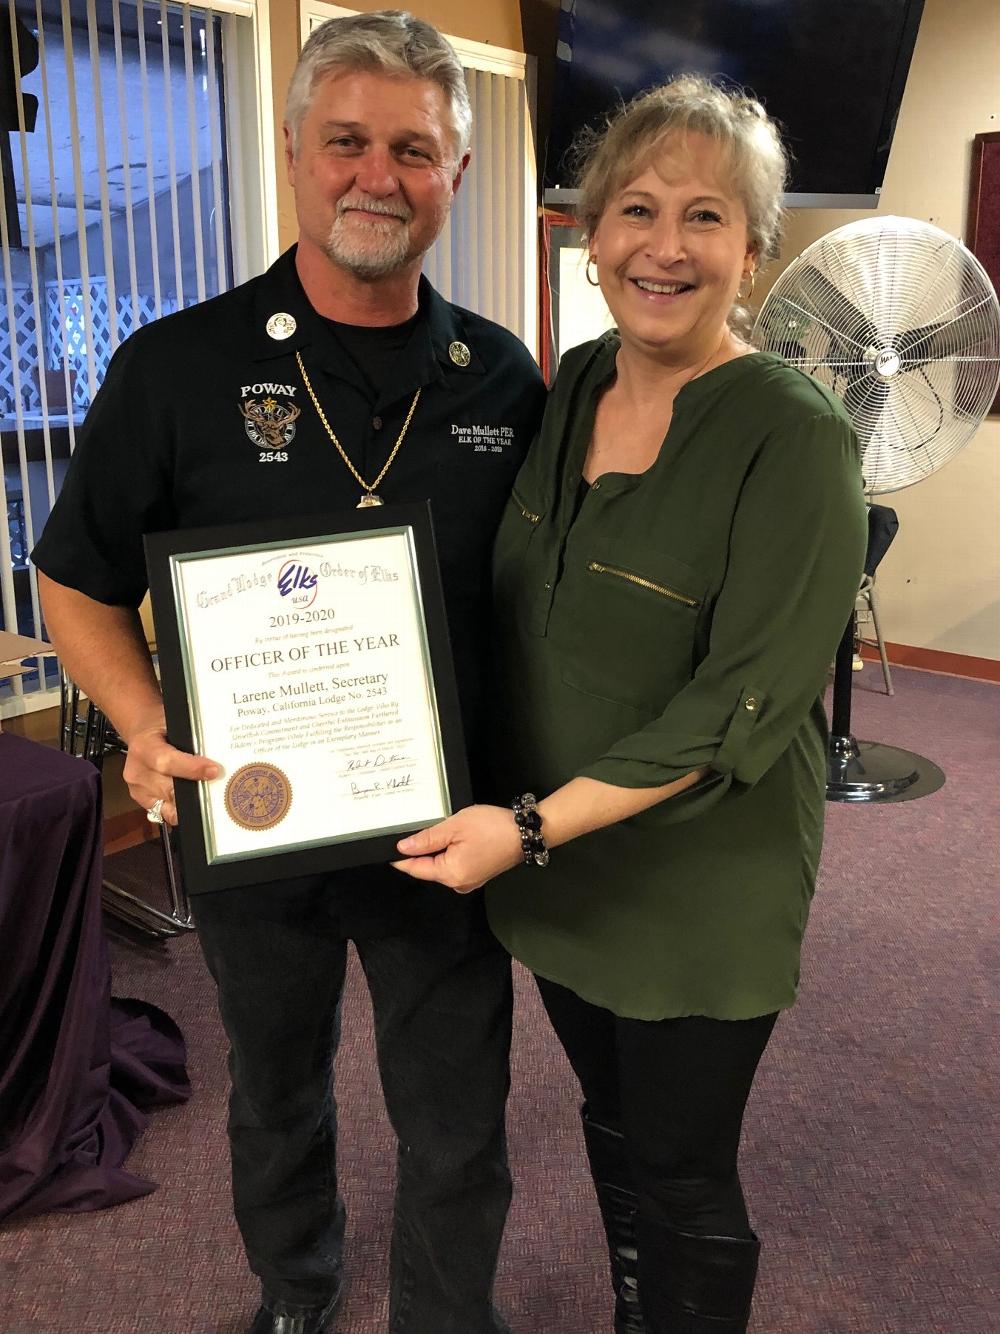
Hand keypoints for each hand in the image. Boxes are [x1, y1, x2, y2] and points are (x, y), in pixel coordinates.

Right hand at [121, 718, 221, 825]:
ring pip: (169, 804)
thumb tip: (218, 753)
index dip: (192, 769)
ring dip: (190, 801)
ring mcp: (137, 788)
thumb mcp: (176, 722)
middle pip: (170, 789)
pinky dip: (180, 808)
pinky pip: (164, 812)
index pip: (166, 762)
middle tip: (218, 786)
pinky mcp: (140, 800)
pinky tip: (192, 802)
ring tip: (208, 793)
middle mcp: (137, 770)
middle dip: (196, 790)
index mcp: (143, 746)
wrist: (141, 731)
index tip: (214, 771)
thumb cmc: (162, 725)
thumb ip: (192, 738)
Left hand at [392, 804, 523, 892]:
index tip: (388, 847)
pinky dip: (449, 852)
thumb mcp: (455, 826)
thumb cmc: (492, 828)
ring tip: (439, 830)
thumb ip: (427, 838)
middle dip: (420, 851)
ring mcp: (469, 881)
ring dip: (436, 850)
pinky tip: (454, 837)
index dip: (401, 857)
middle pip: (428, 868)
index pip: (415, 868)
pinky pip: (454, 865)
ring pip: (441, 865)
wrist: (526, 832)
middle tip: (415, 830)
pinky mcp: (477, 875)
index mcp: (450, 875)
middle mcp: (458, 884)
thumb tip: (403, 848)